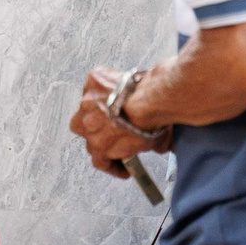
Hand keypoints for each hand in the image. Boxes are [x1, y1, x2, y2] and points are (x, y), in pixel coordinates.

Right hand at [69, 64, 170, 179]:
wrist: (150, 99)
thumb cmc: (150, 122)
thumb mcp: (154, 144)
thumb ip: (148, 147)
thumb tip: (160, 145)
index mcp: (100, 146)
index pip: (100, 161)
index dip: (111, 163)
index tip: (120, 162)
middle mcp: (88, 126)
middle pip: (86, 132)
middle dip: (97, 132)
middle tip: (112, 128)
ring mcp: (87, 103)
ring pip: (85, 108)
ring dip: (95, 108)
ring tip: (112, 104)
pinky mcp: (93, 81)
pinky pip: (94, 84)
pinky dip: (103, 85)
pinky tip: (116, 85)